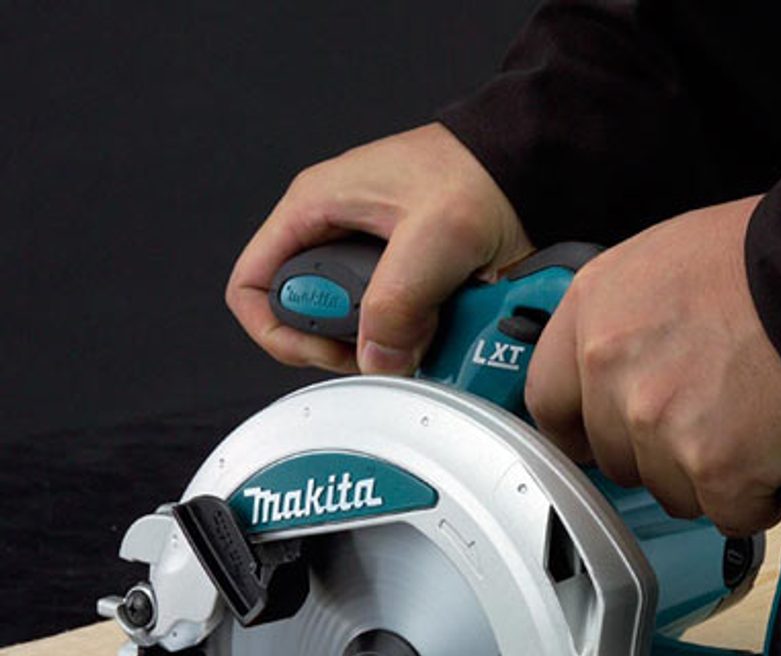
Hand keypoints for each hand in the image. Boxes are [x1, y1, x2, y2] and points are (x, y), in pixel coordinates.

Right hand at [226, 123, 531, 374]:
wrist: (528, 172)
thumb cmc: (478, 173)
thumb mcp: (435, 237)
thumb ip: (397, 302)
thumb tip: (376, 357)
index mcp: (314, 208)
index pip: (253, 285)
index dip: (279, 330)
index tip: (325, 350)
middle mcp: (332, 235)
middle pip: (304, 316)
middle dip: (341, 344)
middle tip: (383, 347)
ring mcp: (367, 262)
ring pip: (351, 328)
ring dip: (384, 344)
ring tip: (421, 330)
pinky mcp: (400, 282)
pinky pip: (389, 327)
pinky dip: (412, 339)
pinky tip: (437, 326)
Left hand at [524, 196, 780, 535]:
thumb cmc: (771, 258)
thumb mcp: (666, 262)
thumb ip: (625, 323)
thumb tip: (616, 370)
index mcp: (593, 313)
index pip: (549, 400)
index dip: (577, 429)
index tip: (596, 441)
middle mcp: (612, 370)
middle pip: (615, 455)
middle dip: (657, 452)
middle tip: (708, 421)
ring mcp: (658, 424)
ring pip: (670, 491)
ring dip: (708, 476)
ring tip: (753, 426)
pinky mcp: (714, 468)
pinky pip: (727, 513)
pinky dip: (757, 497)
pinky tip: (779, 455)